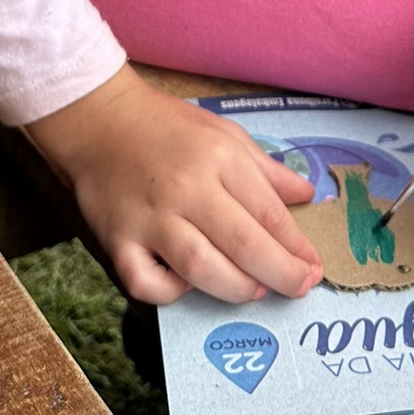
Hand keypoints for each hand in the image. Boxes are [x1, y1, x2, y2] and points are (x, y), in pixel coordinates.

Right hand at [29, 66, 323, 304]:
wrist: (99, 120)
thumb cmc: (167, 127)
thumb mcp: (224, 134)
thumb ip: (266, 169)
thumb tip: (306, 195)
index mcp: (219, 158)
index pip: (269, 212)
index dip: (297, 247)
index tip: (314, 267)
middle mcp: (187, 188)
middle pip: (244, 244)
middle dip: (280, 274)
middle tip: (298, 288)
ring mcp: (149, 217)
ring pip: (202, 268)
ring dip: (237, 288)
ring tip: (255, 289)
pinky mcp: (117, 240)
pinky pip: (146, 283)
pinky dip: (171, 294)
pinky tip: (187, 285)